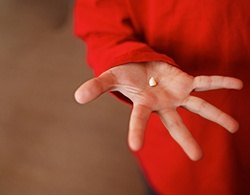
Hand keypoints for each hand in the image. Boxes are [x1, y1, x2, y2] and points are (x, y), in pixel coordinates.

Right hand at [74, 62, 242, 160]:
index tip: (134, 148)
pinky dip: (220, 81)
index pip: (139, 120)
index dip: (136, 132)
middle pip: (175, 124)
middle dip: (185, 139)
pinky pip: (204, 82)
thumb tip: (77, 97)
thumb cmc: (126, 74)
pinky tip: (238, 84)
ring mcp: (177, 94)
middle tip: (197, 157)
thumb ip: (96, 87)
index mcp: (144, 104)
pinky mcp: (186, 82)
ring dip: (215, 115)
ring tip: (233, 127)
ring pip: (198, 107)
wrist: (141, 66)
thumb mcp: (110, 77)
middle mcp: (163, 104)